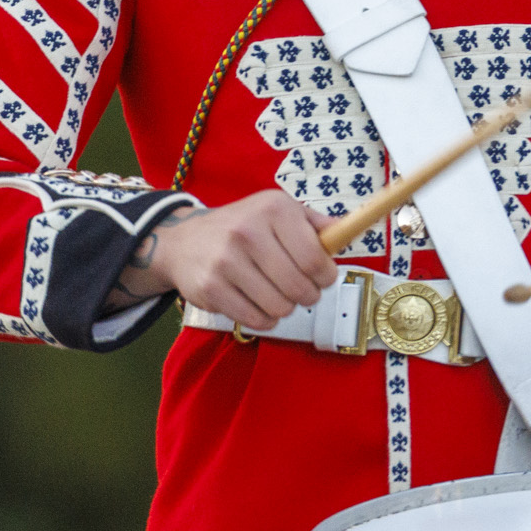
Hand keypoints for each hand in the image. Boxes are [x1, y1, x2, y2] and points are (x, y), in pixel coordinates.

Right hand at [122, 193, 337, 328]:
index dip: (326, 275)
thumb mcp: (277, 210)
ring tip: (279, 295)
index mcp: (273, 210)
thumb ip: (314, 224)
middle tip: (303, 291)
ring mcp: (226, 262)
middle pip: (298, 286)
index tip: (323, 277)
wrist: (184, 240)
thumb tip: (346, 234)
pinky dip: (266, 319)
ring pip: (279, 307)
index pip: (313, 257)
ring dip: (286, 308)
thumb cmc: (243, 226)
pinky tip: (261, 304)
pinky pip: (255, 319)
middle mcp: (247, 232)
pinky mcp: (210, 289)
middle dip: (308, 295)